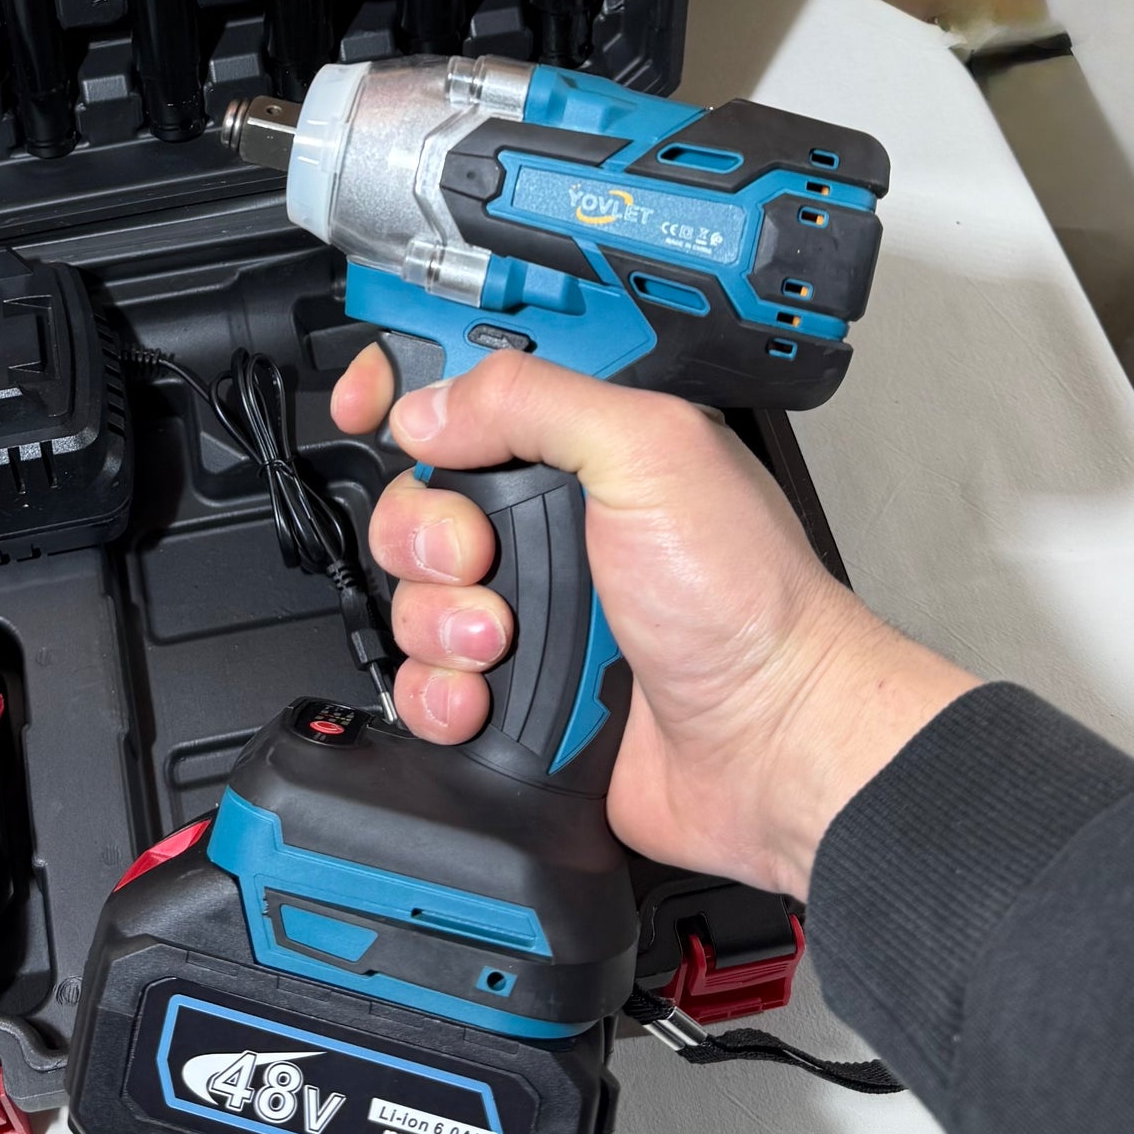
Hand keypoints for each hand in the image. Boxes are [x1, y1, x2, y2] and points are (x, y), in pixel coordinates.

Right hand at [332, 346, 976, 896]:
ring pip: (409, 594)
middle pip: (414, 496)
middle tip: (482, 554)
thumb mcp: (651, 454)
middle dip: (426, 531)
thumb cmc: (748, 601)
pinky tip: (487, 695)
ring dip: (442, 621)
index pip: (463, 386)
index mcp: (580, 444)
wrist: (768, 747)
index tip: (364, 407)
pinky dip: (440, 691)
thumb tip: (427, 405)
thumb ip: (533, 402)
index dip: (400, 386)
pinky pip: (420, 680)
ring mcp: (527, 606)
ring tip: (507, 640)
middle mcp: (548, 521)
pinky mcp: (510, 688)